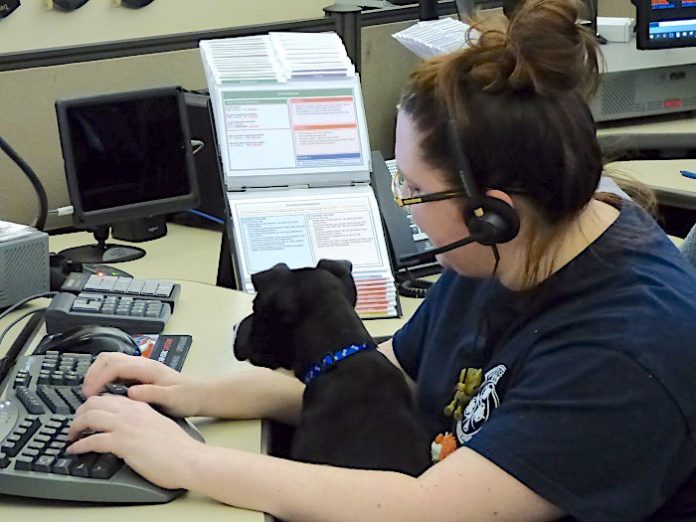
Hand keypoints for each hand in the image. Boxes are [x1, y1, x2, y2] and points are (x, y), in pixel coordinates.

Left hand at [67, 394, 201, 489]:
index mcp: (141, 406)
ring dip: (75, 426)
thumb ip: (142, 420)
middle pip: (95, 403)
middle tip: (75, 424)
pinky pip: (92, 440)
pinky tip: (74, 450)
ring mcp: (126, 426)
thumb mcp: (158, 424)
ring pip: (90, 417)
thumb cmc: (178, 447)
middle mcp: (131, 412)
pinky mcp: (122, 443)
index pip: (109, 397)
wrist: (188, 458)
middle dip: (79, 413)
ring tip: (71, 436)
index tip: (87, 414)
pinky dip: (79, 445)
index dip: (93, 404)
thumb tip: (130, 428)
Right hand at [83, 352, 203, 417]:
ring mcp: (141, 368)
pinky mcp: (140, 374)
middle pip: (108, 358)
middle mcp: (142, 364)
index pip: (115, 365)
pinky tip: (104, 393)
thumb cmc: (188, 397)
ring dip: (97, 374)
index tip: (90, 394)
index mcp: (148, 368)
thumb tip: (131, 392)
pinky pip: (116, 370)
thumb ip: (153, 394)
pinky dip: (104, 377)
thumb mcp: (173, 399)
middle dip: (93, 373)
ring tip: (91, 393)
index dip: (98, 378)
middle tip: (86, 393)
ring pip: (111, 362)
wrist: (201, 394)